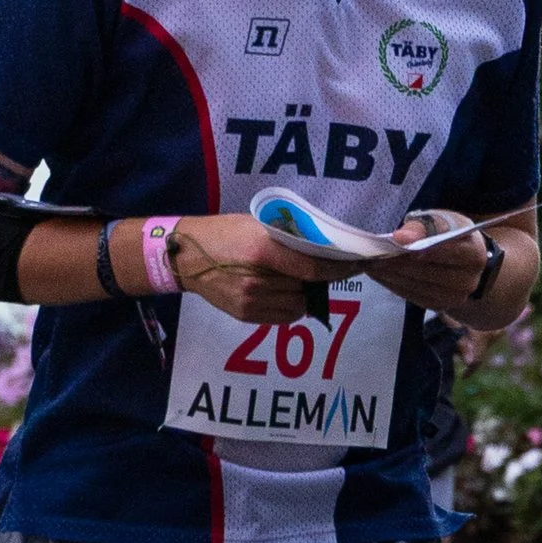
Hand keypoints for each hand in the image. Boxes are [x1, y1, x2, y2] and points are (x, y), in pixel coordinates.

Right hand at [170, 212, 338, 324]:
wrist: (186, 257)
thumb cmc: (223, 233)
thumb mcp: (256, 225)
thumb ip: (287, 238)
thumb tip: (321, 247)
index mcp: (262, 252)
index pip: (313, 268)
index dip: (338, 269)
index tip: (355, 266)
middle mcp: (258, 280)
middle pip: (306, 287)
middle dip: (316, 279)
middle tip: (313, 268)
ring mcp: (250, 301)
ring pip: (298, 305)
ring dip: (302, 293)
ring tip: (290, 279)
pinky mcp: (245, 315)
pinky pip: (282, 317)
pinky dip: (289, 306)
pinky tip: (280, 291)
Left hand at [367, 213, 492, 313]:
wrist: (462, 262)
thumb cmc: (450, 235)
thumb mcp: (443, 221)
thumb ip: (424, 226)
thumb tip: (401, 238)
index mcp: (474, 254)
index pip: (447, 251)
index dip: (422, 247)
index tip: (396, 242)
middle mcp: (468, 280)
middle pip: (428, 271)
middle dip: (398, 262)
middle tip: (373, 254)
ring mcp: (455, 298)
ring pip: (417, 285)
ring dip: (390, 275)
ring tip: (370, 263)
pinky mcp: (439, 306)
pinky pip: (412, 296)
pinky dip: (393, 284)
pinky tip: (379, 274)